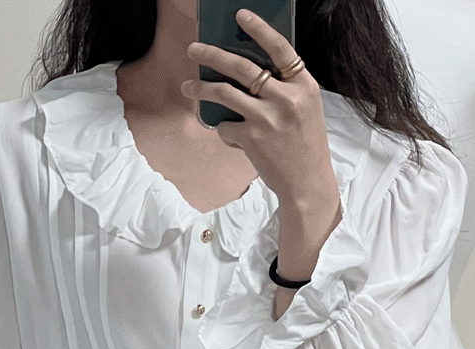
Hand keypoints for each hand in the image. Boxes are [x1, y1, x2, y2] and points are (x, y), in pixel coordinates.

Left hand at [181, 8, 338, 206]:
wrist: (307, 185)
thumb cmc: (305, 147)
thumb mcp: (306, 110)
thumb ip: (285, 90)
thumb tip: (247, 74)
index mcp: (304, 86)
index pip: (280, 48)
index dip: (260, 29)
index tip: (241, 15)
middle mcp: (286, 99)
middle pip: (242, 67)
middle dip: (212, 55)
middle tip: (194, 49)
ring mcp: (267, 119)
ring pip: (224, 93)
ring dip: (201, 89)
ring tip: (188, 87)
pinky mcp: (251, 139)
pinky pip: (226, 127)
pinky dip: (224, 131)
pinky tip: (231, 137)